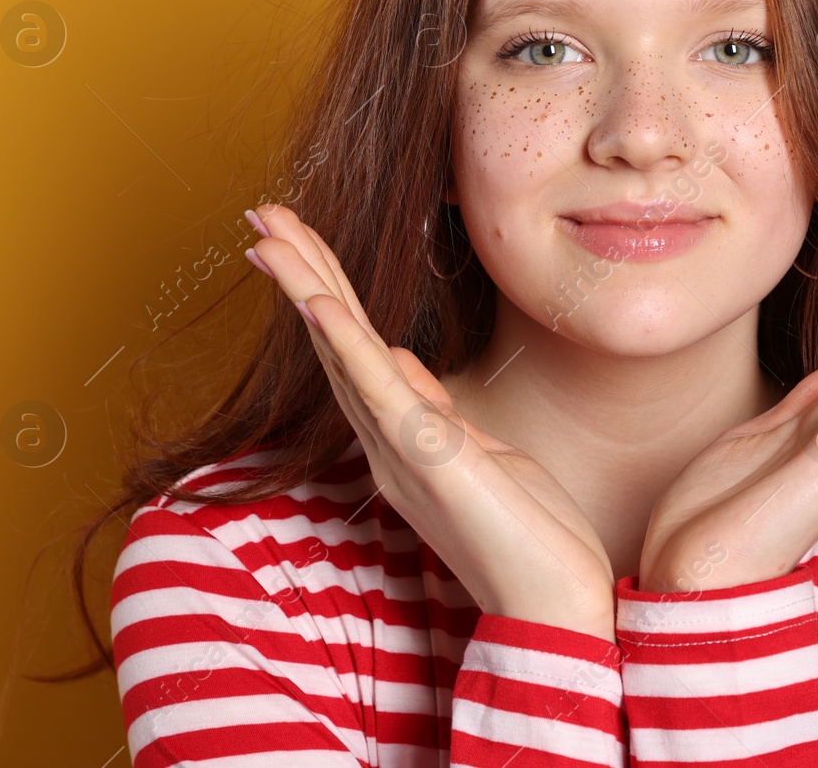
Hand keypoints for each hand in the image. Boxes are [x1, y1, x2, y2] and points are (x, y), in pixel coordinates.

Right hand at [245, 204, 616, 640]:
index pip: (354, 350)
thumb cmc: (530, 536)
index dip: (323, 291)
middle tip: (260, 214)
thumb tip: (404, 361)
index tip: (297, 240)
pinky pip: (381, 392)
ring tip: (267, 235)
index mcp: (402, 439)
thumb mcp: (481, 454)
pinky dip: (348, 344)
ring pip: (344, 354)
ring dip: (306, 290)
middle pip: (334, 341)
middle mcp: (387, 443)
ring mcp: (404, 450)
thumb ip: (435, 411)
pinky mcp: (432, 459)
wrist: (556, 603)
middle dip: (300, 272)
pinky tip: (320, 303)